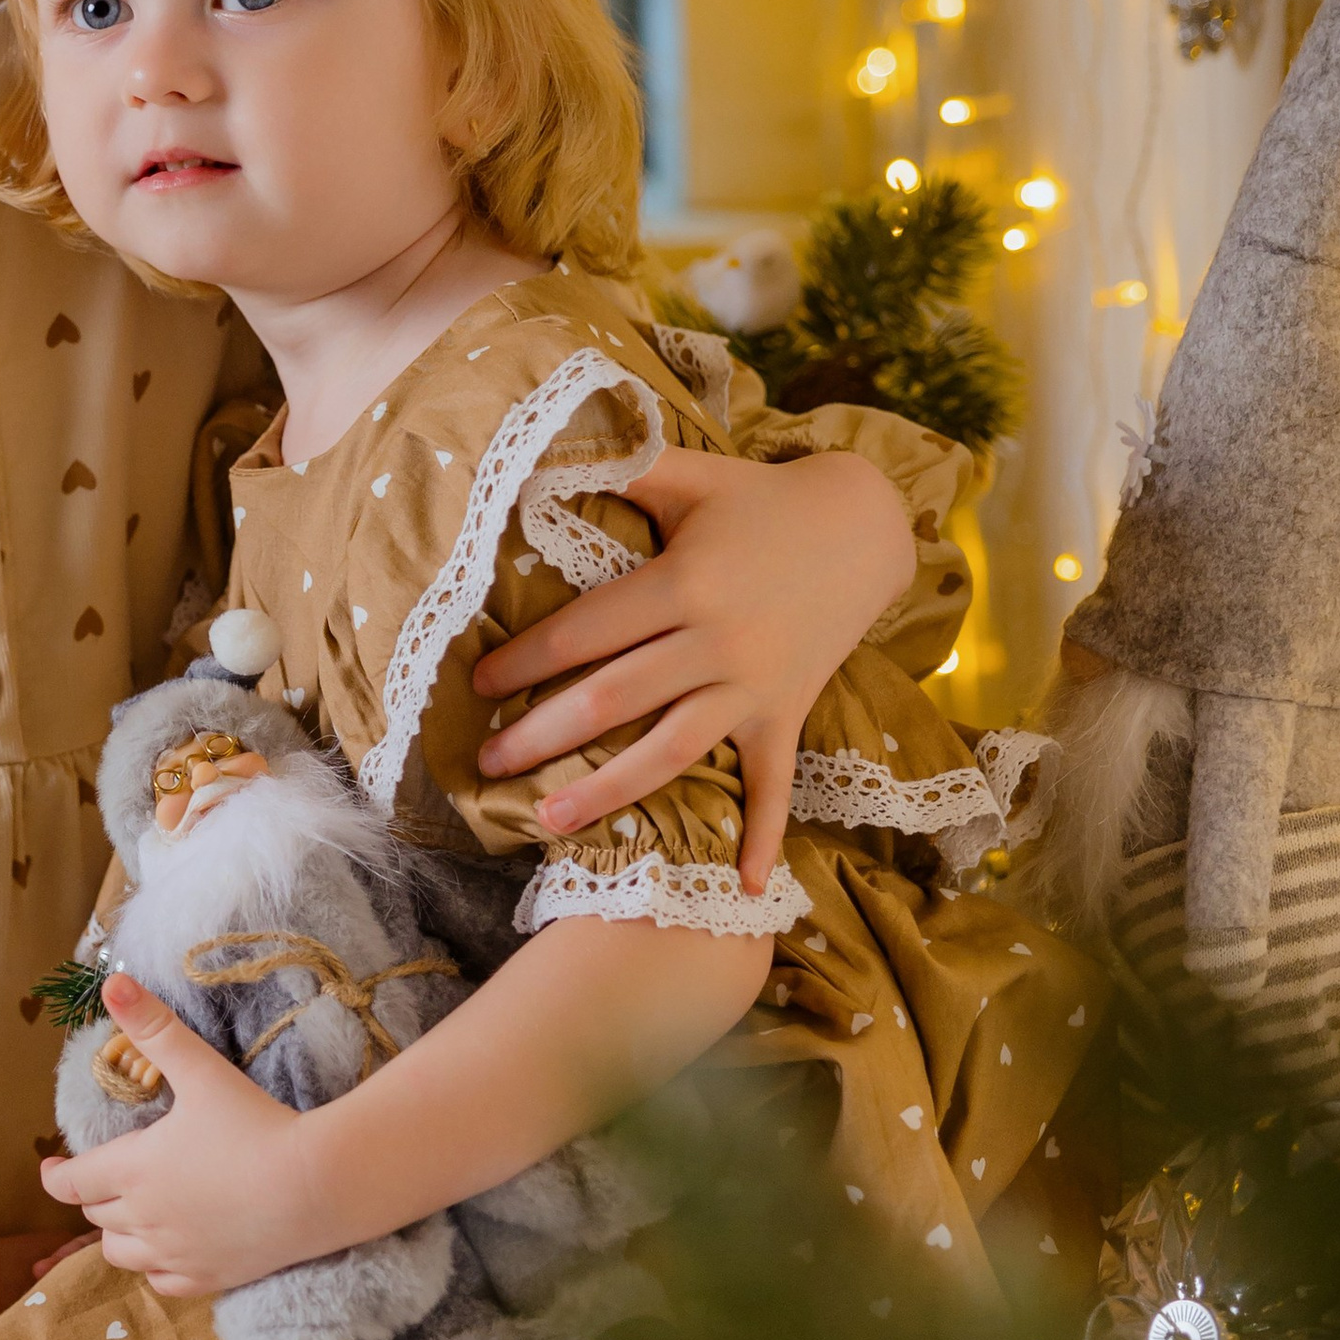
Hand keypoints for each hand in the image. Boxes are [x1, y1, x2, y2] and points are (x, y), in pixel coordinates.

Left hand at [36, 979, 311, 1295]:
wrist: (317, 1186)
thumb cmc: (256, 1124)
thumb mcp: (202, 1070)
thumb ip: (154, 1028)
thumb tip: (113, 984)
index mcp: (132, 1169)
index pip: (71, 1181)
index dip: (56, 1175)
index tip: (52, 1168)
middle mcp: (143, 1218)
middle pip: (96, 1213)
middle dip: (95, 1194)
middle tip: (107, 1177)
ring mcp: (174, 1253)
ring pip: (120, 1253)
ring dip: (118, 1233)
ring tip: (132, 1214)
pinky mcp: (206, 1278)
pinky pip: (160, 1282)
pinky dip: (155, 1266)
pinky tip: (169, 1249)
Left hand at [470, 443, 912, 889]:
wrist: (864, 527)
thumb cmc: (758, 499)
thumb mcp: (691, 475)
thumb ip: (620, 465)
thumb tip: (536, 450)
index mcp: (684, 583)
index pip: (586, 631)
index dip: (525, 658)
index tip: (475, 683)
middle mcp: (716, 643)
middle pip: (614, 699)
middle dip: (542, 734)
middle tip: (486, 763)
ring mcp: (755, 687)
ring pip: (672, 751)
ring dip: (609, 791)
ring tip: (547, 820)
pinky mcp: (786, 714)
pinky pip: (775, 785)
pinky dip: (765, 837)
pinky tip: (747, 889)